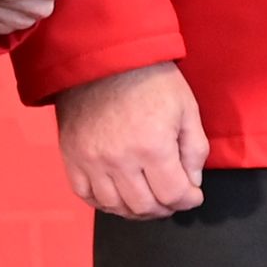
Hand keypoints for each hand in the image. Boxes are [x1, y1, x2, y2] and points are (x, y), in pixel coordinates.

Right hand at [57, 60, 207, 219]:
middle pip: (145, 207)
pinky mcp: (72, 158)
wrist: (104, 58)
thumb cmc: (149, 79)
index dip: (189, 200)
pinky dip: (106, 202)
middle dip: (166, 207)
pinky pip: (87, 196)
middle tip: (172, 198)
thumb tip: (192, 182)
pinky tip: (120, 194)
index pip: (174, 195)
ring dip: (137, 209)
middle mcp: (119, 160)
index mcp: (152, 146)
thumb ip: (194, 149)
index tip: (193, 195)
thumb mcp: (187, 108)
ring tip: (149, 198)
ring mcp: (92, 161)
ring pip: (116, 207)